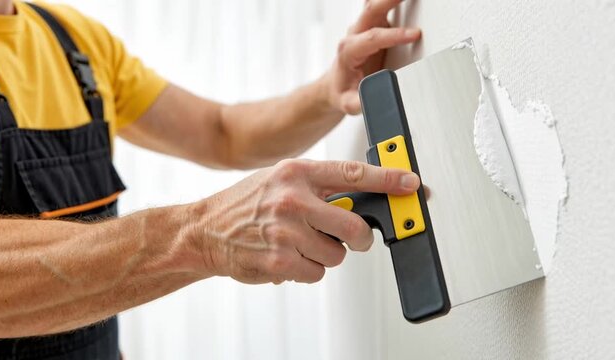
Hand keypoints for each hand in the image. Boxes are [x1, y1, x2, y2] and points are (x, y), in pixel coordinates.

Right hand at [195, 159, 419, 283]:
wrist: (203, 230)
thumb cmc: (245, 205)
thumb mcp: (280, 180)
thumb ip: (318, 187)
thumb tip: (363, 199)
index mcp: (296, 172)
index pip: (353, 173)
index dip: (388, 179)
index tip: (411, 183)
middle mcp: (293, 198)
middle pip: (355, 227)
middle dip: (359, 238)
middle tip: (353, 239)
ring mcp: (287, 231)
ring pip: (337, 255)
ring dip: (323, 254)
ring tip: (297, 243)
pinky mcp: (281, 261)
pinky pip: (317, 273)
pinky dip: (307, 269)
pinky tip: (285, 257)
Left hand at [322, 0, 420, 114]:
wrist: (334, 87)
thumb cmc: (342, 92)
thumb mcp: (349, 104)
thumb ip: (361, 101)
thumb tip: (380, 96)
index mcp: (349, 51)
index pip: (373, 38)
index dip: (394, 35)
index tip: (414, 34)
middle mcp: (354, 35)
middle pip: (371, 11)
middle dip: (389, 1)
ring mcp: (362, 28)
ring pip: (374, 4)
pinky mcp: (371, 26)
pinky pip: (379, 6)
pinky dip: (390, 1)